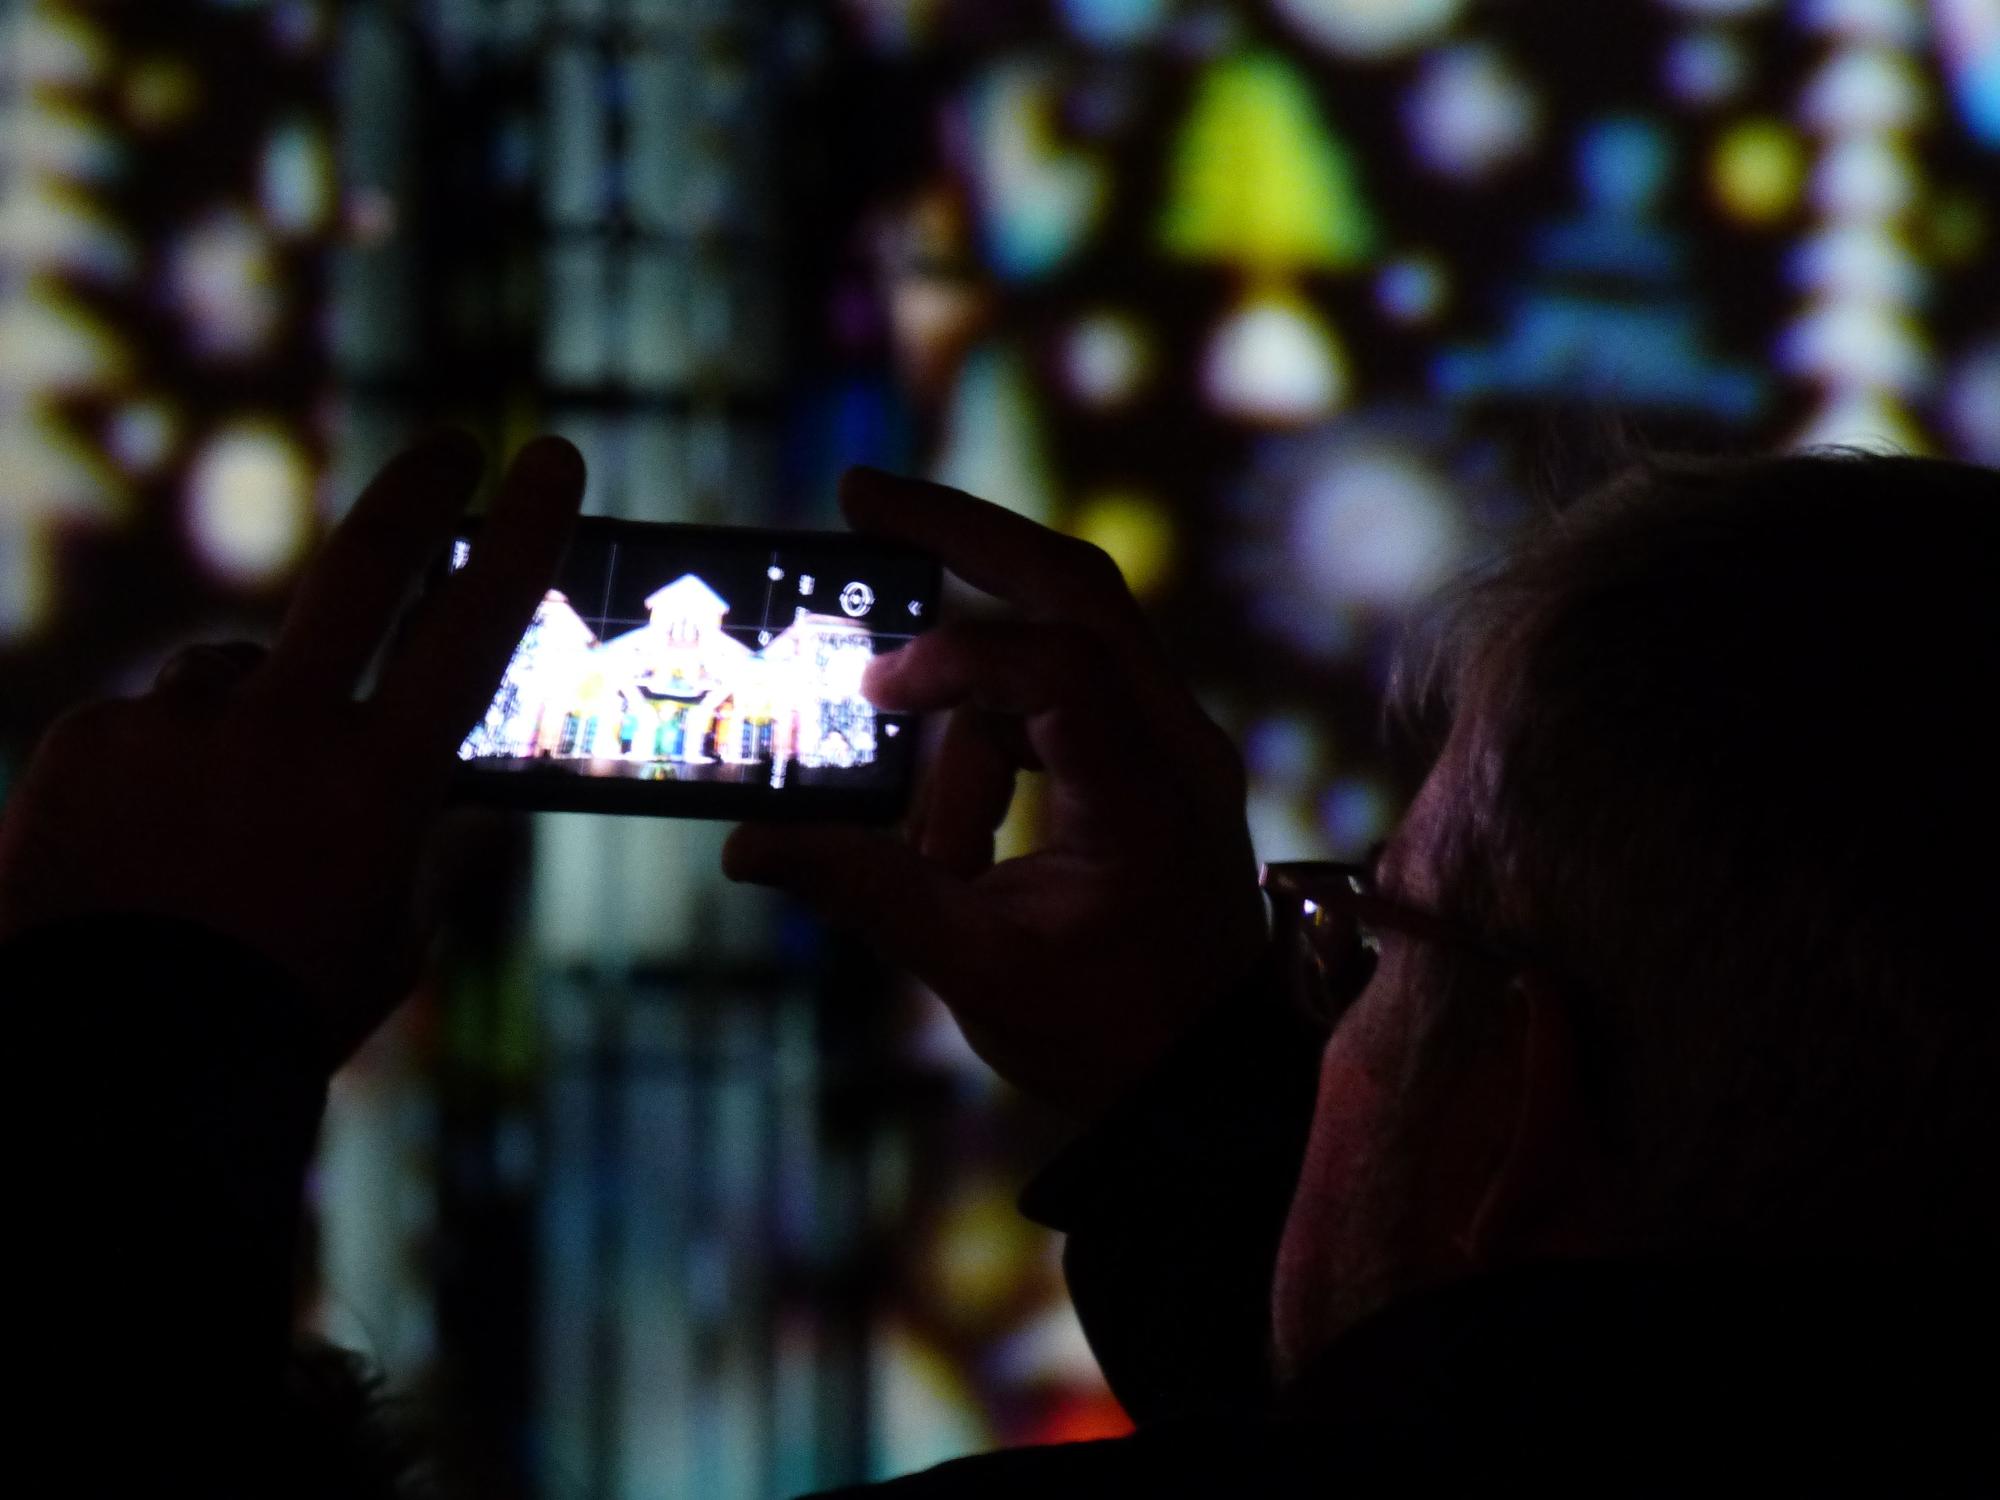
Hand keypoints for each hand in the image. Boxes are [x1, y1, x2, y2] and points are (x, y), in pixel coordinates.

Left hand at [0, 433, 583, 1061]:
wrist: (111, 1060)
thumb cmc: (281, 1007)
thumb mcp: (390, 930)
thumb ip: (410, 836)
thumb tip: (416, 781)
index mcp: (380, 782)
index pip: (474, 627)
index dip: (522, 534)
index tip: (547, 457)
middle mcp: (282, 730)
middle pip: (359, 567)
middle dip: (417, 494)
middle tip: (448, 450)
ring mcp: (176, 726)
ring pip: (235, 672)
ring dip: (247, 713)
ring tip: (219, 816)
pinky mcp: (86, 738)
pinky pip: (147, 722)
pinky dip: (161, 763)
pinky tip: (145, 843)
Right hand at [723, 469, 1266, 1116]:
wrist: (1205, 1081)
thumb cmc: (1109, 1035)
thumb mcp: (981, 972)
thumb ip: (870, 893)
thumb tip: (748, 846)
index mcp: (1149, 795)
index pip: (1059, 668)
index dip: (956, 661)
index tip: (870, 698)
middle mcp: (1178, 742)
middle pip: (1076, 584)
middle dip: (964, 535)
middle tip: (860, 497)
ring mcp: (1171, 741)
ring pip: (1056, 649)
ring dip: (968, 725)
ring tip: (943, 860)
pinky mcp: (1148, 756)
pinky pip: (1055, 702)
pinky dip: (992, 745)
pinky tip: (962, 846)